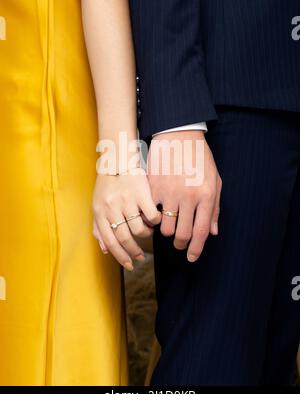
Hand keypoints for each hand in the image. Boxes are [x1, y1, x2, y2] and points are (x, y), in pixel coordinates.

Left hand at [93, 169, 160, 270]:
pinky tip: (156, 220)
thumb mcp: (98, 206)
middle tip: (141, 257)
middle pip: (125, 238)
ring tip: (148, 232)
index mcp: (100, 212)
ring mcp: (127, 200)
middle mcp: (112, 208)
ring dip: (146, 235)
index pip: (110, 241)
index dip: (121, 257)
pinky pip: (152, 215)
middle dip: (134, 251)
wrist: (117, 161)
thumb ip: (99, 228)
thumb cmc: (107, 186)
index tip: (130, 265)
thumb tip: (105, 251)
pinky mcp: (141, 192)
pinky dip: (155, 222)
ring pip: (139, 229)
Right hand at [148, 131, 221, 261]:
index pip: (201, 232)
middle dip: (180, 244)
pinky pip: (151, 212)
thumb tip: (212, 232)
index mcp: (206, 195)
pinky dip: (152, 217)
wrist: (180, 135)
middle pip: (181, 234)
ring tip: (167, 225)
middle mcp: (188, 196)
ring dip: (165, 231)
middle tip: (178, 243)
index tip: (191, 258)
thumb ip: (215, 208)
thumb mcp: (215, 181)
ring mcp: (169, 192)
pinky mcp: (153, 187)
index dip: (196, 249)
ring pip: (164, 227)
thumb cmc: (200, 158)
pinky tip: (155, 214)